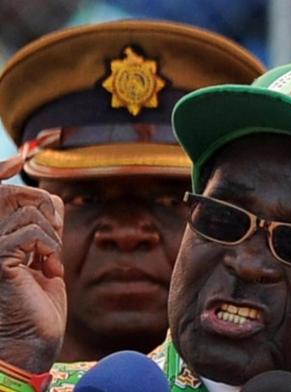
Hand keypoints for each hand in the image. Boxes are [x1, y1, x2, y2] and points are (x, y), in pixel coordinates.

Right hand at [0, 155, 65, 372]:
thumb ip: (42, 227)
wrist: (34, 339)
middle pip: (17, 193)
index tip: (20, 157)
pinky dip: (50, 247)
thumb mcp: (43, 256)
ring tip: (50, 261)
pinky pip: (32, 231)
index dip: (1, 171)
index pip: (0, 193)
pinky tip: (49, 270)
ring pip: (30, 211)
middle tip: (53, 237)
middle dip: (46, 207)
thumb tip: (52, 200)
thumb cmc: (39, 301)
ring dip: (52, 235)